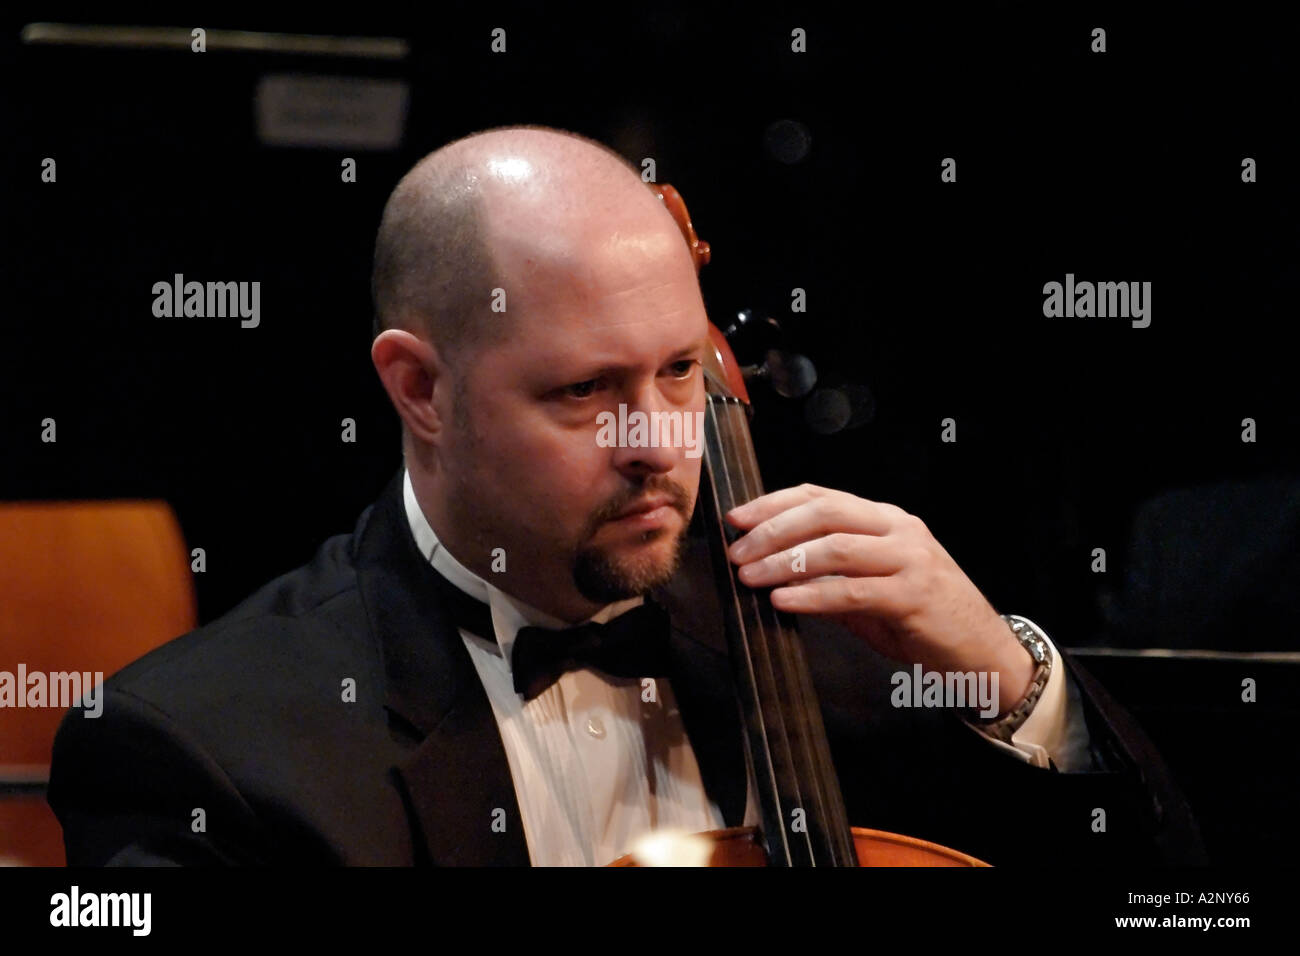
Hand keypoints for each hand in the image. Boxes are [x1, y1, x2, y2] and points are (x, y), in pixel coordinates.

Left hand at [725, 484, 1033, 714]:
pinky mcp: (913, 595)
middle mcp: (898, 530)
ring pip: (835, 547)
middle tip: (738, 552)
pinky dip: (812, 595)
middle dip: (772, 530)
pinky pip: (852, 591)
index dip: (774, 503)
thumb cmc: (925, 618)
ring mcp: (909, 560)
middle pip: (824, 513)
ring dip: (785, 561)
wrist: (982, 650)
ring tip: (751, 577)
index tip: (737, 518)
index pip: (821, 496)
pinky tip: (784, 600)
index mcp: (886, 520)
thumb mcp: (870, 590)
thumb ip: (828, 577)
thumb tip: (773, 573)